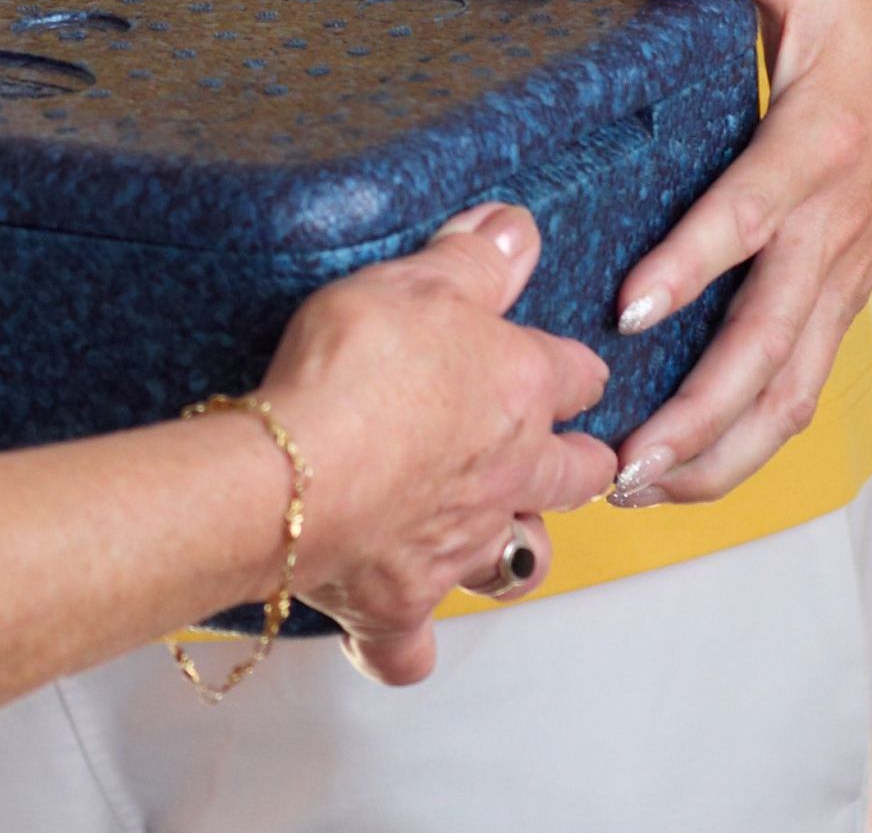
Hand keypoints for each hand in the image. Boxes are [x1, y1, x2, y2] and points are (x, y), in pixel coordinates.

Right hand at [253, 204, 615, 684]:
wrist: (294, 473)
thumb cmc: (355, 370)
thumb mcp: (415, 280)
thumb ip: (473, 256)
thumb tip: (517, 226)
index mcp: (520, 391)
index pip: (577, 374)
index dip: (569, 367)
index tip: (560, 362)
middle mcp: (508, 477)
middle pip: (577, 476)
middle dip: (576, 465)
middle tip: (551, 454)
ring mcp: (458, 546)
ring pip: (517, 560)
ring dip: (509, 548)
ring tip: (483, 532)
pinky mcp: (398, 602)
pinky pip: (407, 646)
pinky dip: (400, 642)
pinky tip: (387, 629)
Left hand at [604, 0, 871, 506]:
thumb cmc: (858, 4)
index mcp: (821, 144)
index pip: (752, 214)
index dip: (694, 262)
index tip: (630, 308)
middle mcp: (835, 226)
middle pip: (773, 342)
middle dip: (700, 410)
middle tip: (624, 456)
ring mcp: (841, 272)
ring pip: (793, 390)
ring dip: (721, 449)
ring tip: (638, 486)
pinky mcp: (838, 295)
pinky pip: (799, 386)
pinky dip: (747, 439)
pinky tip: (682, 469)